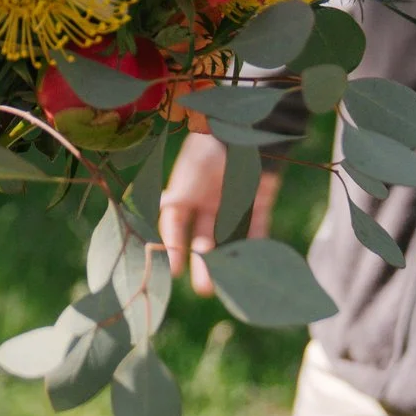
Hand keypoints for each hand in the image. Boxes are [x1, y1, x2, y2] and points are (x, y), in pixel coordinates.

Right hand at [159, 131, 280, 296]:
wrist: (251, 127)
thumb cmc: (214, 146)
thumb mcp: (191, 171)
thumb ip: (177, 195)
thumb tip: (157, 211)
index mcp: (186, 189)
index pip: (175, 223)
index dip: (172, 246)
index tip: (172, 270)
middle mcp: (208, 199)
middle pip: (202, 237)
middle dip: (202, 263)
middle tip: (204, 289)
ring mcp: (233, 201)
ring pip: (228, 238)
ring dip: (226, 261)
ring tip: (225, 285)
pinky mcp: (258, 201)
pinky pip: (257, 228)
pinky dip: (255, 245)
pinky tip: (252, 264)